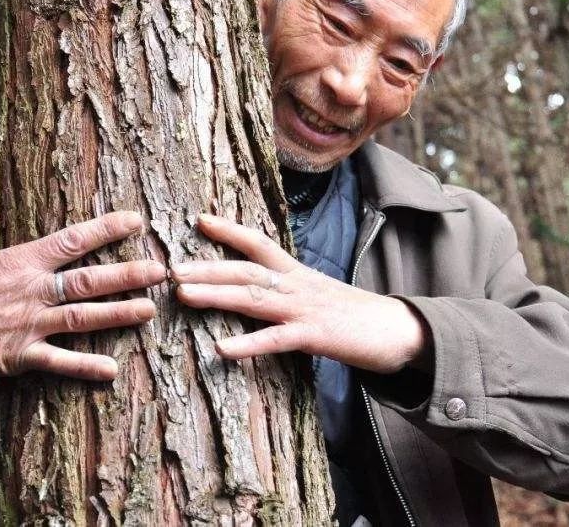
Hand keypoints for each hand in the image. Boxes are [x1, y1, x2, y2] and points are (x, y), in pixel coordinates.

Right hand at [0, 210, 165, 393]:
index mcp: (20, 261)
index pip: (72, 240)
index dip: (105, 229)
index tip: (136, 220)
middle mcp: (30, 291)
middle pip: (88, 280)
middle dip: (126, 275)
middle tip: (161, 270)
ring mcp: (26, 325)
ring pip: (82, 317)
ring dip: (118, 314)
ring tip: (151, 310)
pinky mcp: (17, 356)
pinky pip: (58, 362)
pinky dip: (86, 366)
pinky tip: (113, 370)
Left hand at [171, 214, 427, 373]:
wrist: (398, 330)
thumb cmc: (353, 315)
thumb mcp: (316, 293)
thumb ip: (286, 289)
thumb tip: (254, 288)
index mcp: (296, 272)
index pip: (258, 243)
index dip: (229, 230)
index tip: (198, 218)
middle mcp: (296, 284)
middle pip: (246, 270)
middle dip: (207, 267)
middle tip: (169, 268)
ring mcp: (305, 309)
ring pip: (254, 298)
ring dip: (216, 295)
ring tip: (183, 295)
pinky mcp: (315, 336)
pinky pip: (276, 340)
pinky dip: (248, 344)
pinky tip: (221, 349)